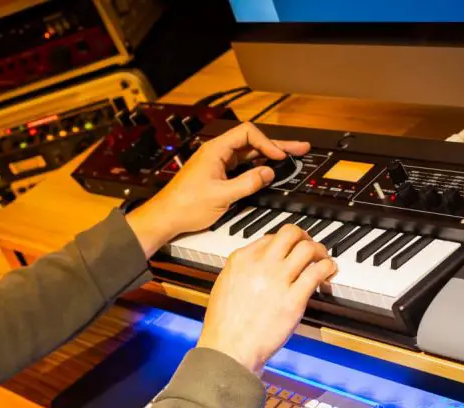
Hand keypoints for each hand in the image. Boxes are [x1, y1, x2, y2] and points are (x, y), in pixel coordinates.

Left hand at [126, 122, 309, 256]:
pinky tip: (267, 170)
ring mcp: (217, 163)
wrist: (165, 217)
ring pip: (247, 154)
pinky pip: (241, 166)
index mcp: (215, 150)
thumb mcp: (221, 196)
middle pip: (251, 142)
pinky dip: (256, 167)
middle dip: (275, 146)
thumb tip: (267, 173)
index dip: (267, 143)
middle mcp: (216, 153)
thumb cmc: (185, 205)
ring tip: (289, 158)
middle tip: (298, 148)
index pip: (247, 134)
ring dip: (267, 156)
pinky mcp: (217, 175)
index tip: (279, 157)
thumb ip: (247, 183)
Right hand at [197, 225, 336, 373]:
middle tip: (311, 246)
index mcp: (241, 259)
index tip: (292, 250)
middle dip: (305, 237)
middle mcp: (261, 264)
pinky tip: (329, 274)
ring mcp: (278, 280)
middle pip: (291, 233)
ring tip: (323, 260)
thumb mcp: (224, 286)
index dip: (285, 243)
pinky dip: (328, 268)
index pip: (270, 237)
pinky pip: (318, 272)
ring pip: (308, 248)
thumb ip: (242, 271)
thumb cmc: (224, 326)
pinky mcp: (294, 299)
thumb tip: (258, 265)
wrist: (229, 349)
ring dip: (320, 252)